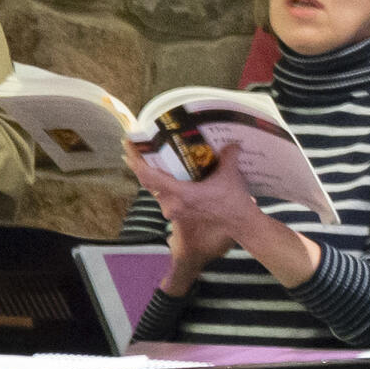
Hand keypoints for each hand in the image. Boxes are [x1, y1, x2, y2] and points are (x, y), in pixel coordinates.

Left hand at [125, 141, 259, 292]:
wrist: (240, 225)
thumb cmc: (233, 202)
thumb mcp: (230, 175)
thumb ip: (228, 156)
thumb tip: (231, 143)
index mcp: (180, 194)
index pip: (148, 176)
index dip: (136, 160)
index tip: (128, 146)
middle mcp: (173, 204)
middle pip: (148, 182)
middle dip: (140, 165)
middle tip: (136, 147)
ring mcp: (175, 211)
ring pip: (156, 191)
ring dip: (153, 176)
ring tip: (152, 159)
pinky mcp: (180, 214)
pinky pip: (166, 197)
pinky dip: (164, 185)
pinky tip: (169, 176)